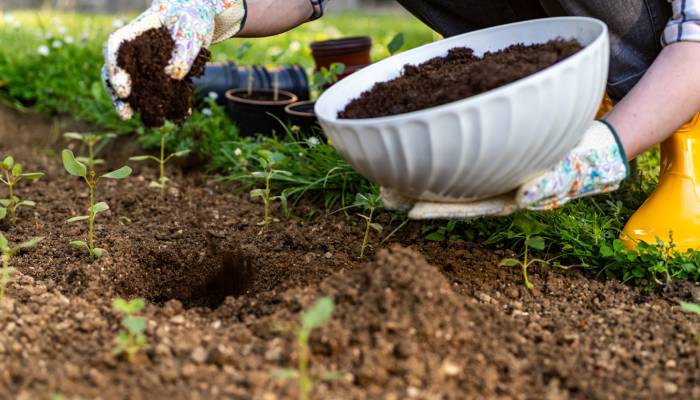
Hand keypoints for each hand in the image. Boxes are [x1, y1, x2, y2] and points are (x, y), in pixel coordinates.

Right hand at [102, 0, 245, 119]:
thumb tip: (174, 76)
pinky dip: (166, 103)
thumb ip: (184, 50)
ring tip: (149, 121)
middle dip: (119, 95)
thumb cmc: (191, 16)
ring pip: (134, 85)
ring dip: (139, 105)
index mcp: (136, 32)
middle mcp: (136, 50)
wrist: (200, 17)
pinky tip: (177, 115)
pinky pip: (158, 91)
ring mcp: (146, 64)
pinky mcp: (161, 75)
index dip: (116, 69)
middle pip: (118, 72)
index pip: (116, 48)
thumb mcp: (191, 28)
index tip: (123, 90)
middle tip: (125, 114)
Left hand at [384, 120, 628, 219]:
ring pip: (448, 170)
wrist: (589, 147)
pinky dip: (438, 143)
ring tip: (385, 168)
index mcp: (503, 197)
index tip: (406, 208)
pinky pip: (461, 147)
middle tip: (380, 191)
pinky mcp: (491, 149)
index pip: (463, 206)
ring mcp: (488, 168)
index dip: (435, 207)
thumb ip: (547, 186)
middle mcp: (489, 185)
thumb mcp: (567, 176)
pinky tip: (416, 132)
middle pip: (446, 190)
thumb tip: (524, 196)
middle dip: (415, 191)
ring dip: (420, 169)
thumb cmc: (579, 164)